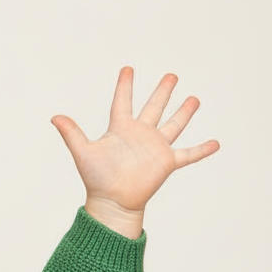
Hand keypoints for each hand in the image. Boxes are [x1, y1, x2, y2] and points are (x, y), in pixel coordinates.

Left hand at [51, 67, 218, 238]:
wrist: (112, 203)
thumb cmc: (96, 180)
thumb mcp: (84, 152)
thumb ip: (72, 133)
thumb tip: (54, 117)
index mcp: (121, 129)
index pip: (123, 102)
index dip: (125, 85)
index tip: (128, 68)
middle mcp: (140, 135)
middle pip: (154, 107)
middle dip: (163, 91)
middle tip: (172, 75)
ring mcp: (155, 148)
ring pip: (173, 125)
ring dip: (184, 112)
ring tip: (194, 99)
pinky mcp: (167, 163)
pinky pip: (189, 155)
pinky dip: (202, 149)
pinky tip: (216, 143)